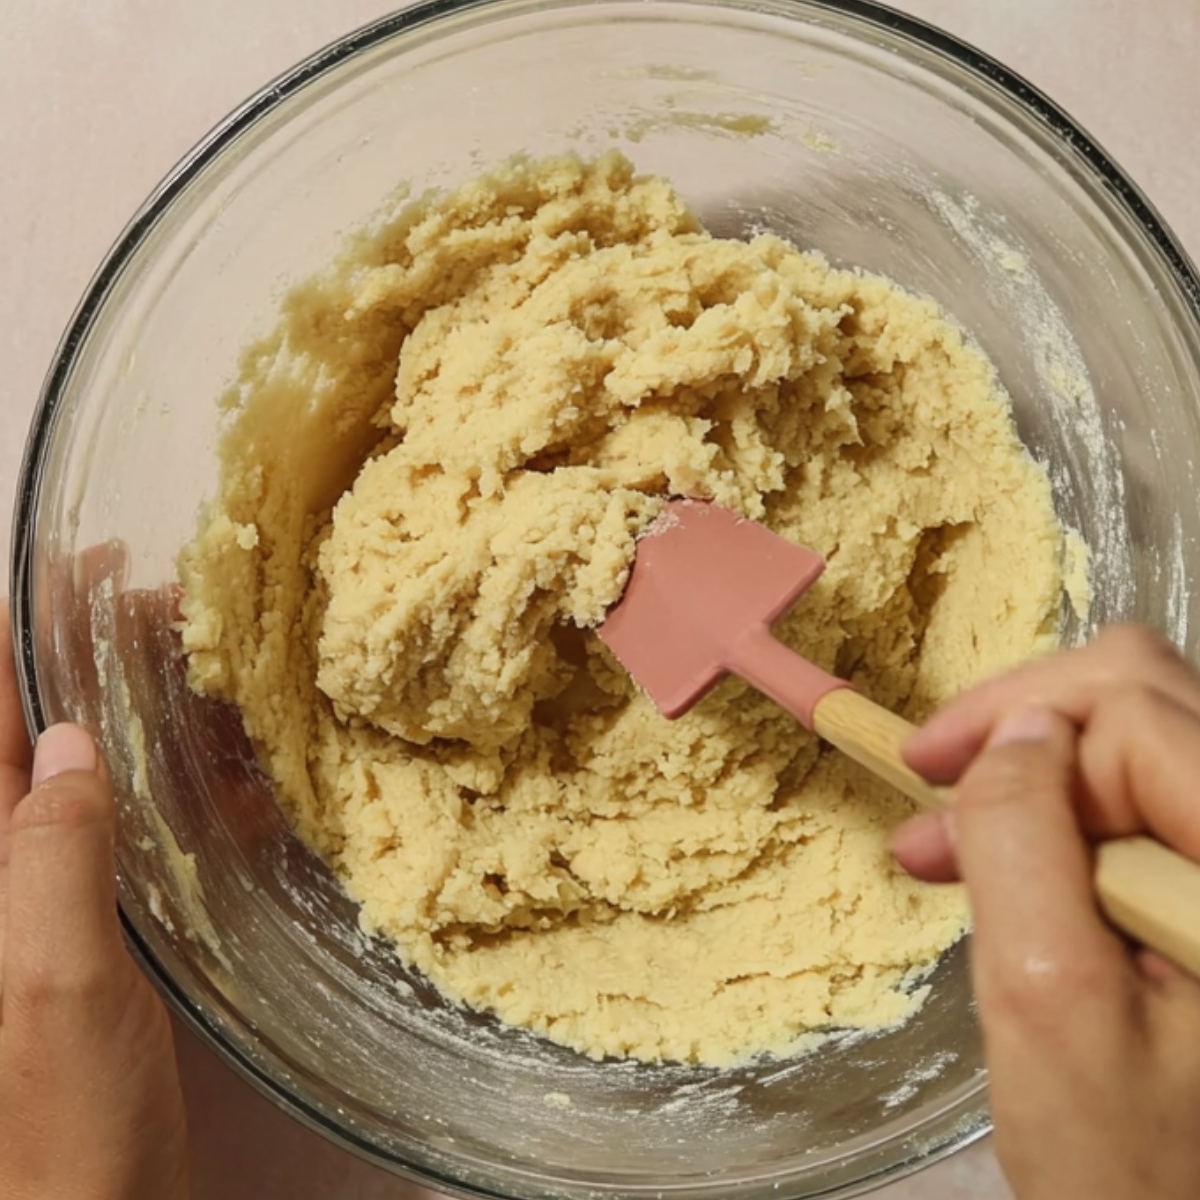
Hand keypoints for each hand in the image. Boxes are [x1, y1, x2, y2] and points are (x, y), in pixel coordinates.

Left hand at [0, 601, 189, 1199]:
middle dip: (111, 669)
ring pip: (97, 777)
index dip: (28, 635)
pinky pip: (135, 837)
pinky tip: (251, 795)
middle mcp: (0, 872)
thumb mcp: (55, 985)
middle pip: (43, 735)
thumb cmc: (59, 1128)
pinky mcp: (93, 931)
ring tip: (230, 692)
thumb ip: (51, 859)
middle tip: (189, 628)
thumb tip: (70, 743)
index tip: (92, 572)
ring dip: (160, 729)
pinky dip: (189, 802)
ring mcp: (44, 901)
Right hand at [892, 626, 1199, 1199]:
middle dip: (1021, 734)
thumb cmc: (1136, 1172)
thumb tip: (1014, 731)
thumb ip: (1021, 843)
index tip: (920, 769)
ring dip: (1039, 778)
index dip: (1016, 728)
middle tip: (930, 787)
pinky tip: (1017, 866)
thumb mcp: (1046, 1002)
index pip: (1134, 714)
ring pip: (1149, 740)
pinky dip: (1075, 816)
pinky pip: (1157, 797)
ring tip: (950, 845)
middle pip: (1150, 698)